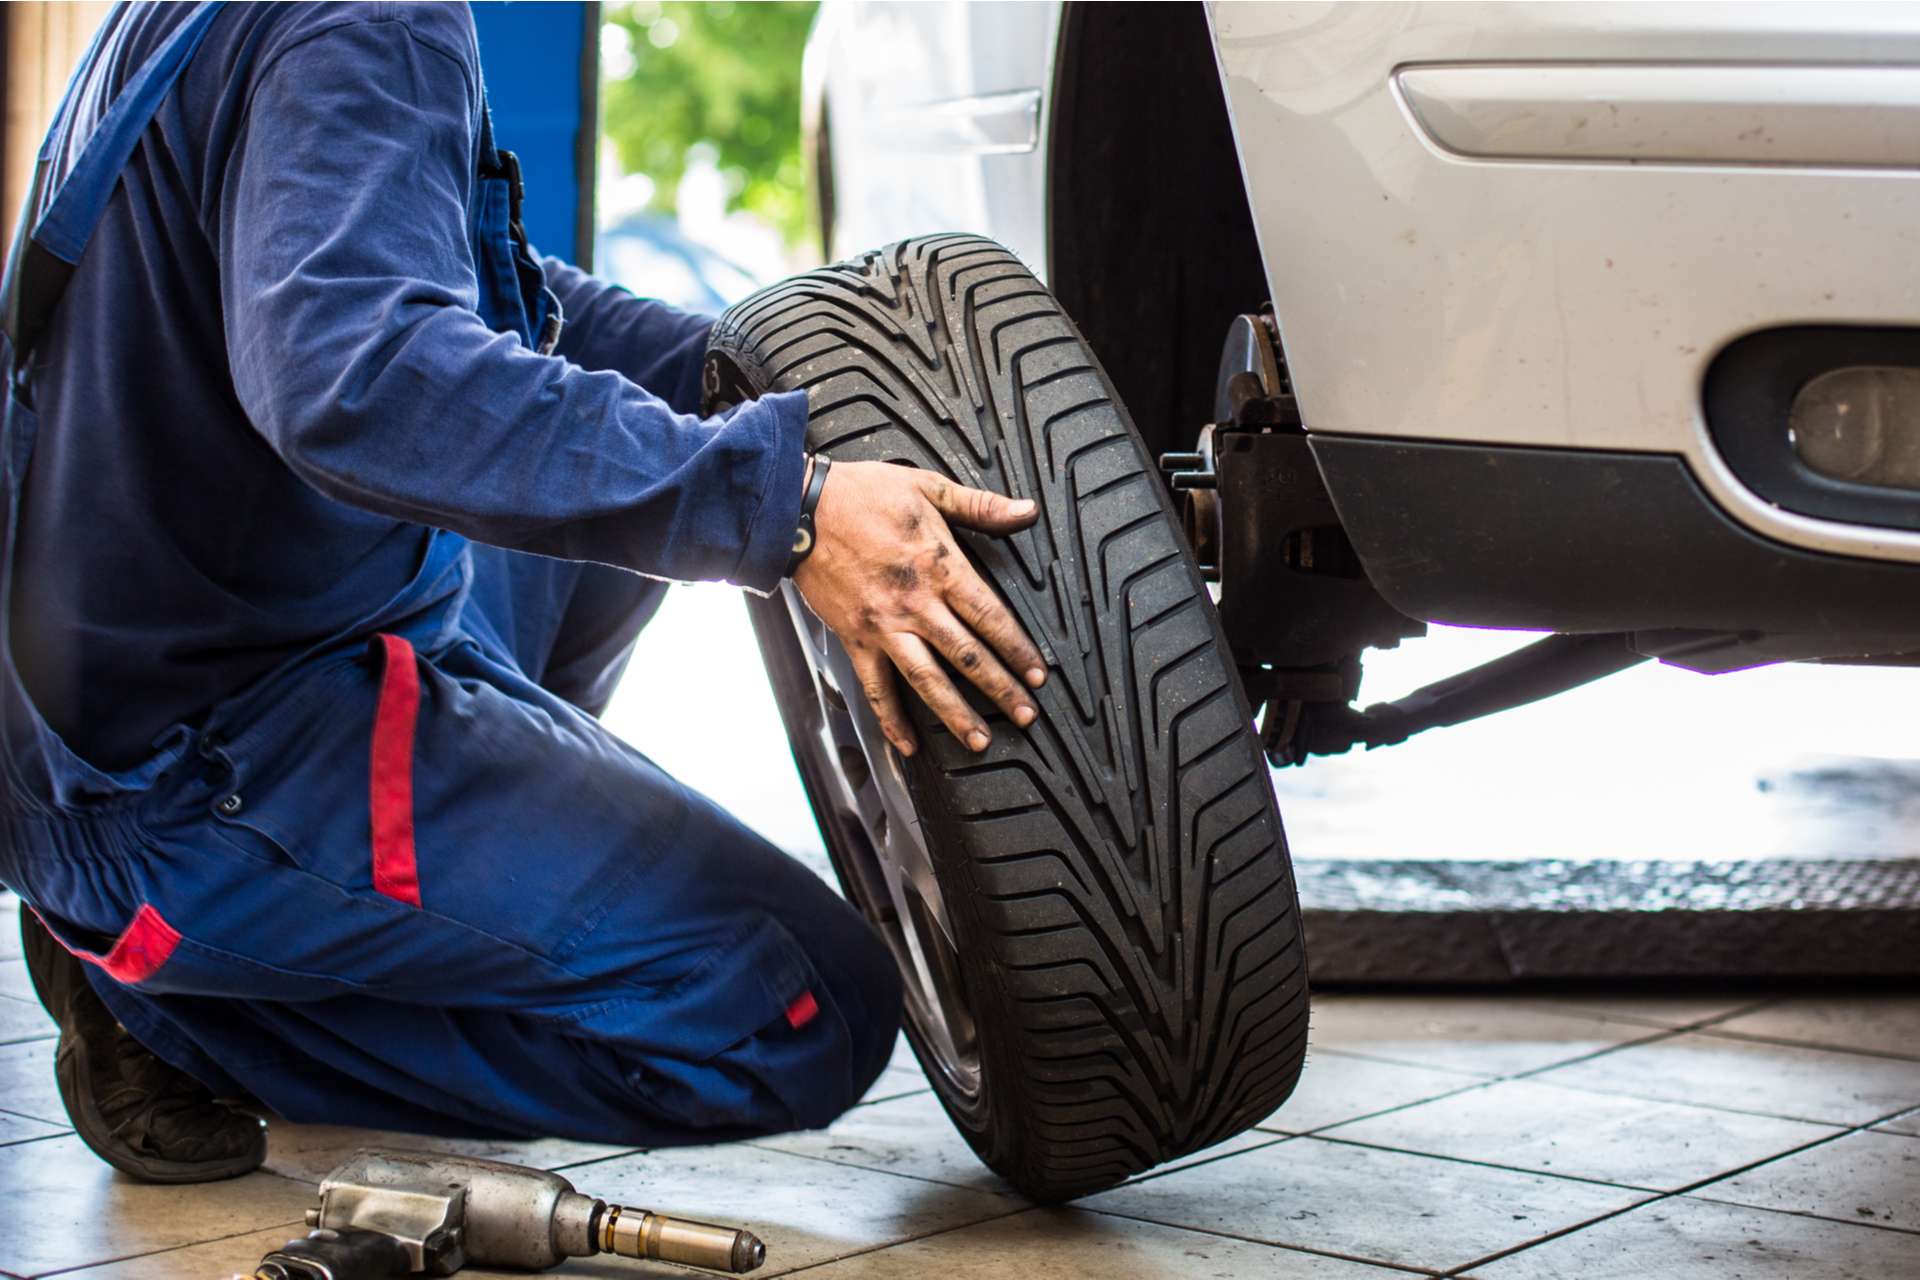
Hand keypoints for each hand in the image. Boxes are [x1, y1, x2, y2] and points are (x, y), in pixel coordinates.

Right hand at [792, 460, 1046, 755]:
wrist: (799, 510)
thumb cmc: (861, 494)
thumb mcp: (928, 487)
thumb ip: (981, 505)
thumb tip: (1026, 511)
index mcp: (939, 566)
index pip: (990, 616)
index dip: (1018, 648)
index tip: (1038, 674)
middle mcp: (915, 603)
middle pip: (967, 655)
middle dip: (1000, 689)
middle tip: (1025, 716)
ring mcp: (884, 626)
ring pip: (926, 679)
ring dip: (954, 714)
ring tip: (978, 740)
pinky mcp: (855, 638)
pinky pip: (876, 686)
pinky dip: (890, 719)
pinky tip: (907, 744)